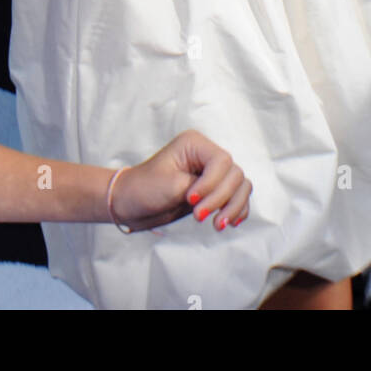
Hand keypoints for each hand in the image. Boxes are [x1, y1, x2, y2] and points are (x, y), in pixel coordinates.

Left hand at [111, 131, 251, 232]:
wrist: (130, 204)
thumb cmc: (143, 188)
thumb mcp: (168, 186)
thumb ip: (197, 187)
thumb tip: (219, 193)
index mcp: (195, 144)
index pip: (221, 161)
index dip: (212, 184)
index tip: (191, 202)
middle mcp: (207, 155)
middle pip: (234, 174)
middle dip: (221, 199)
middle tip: (198, 218)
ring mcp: (211, 173)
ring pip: (240, 185)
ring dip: (233, 206)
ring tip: (218, 225)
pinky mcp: (213, 190)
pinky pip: (237, 196)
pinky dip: (237, 209)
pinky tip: (231, 222)